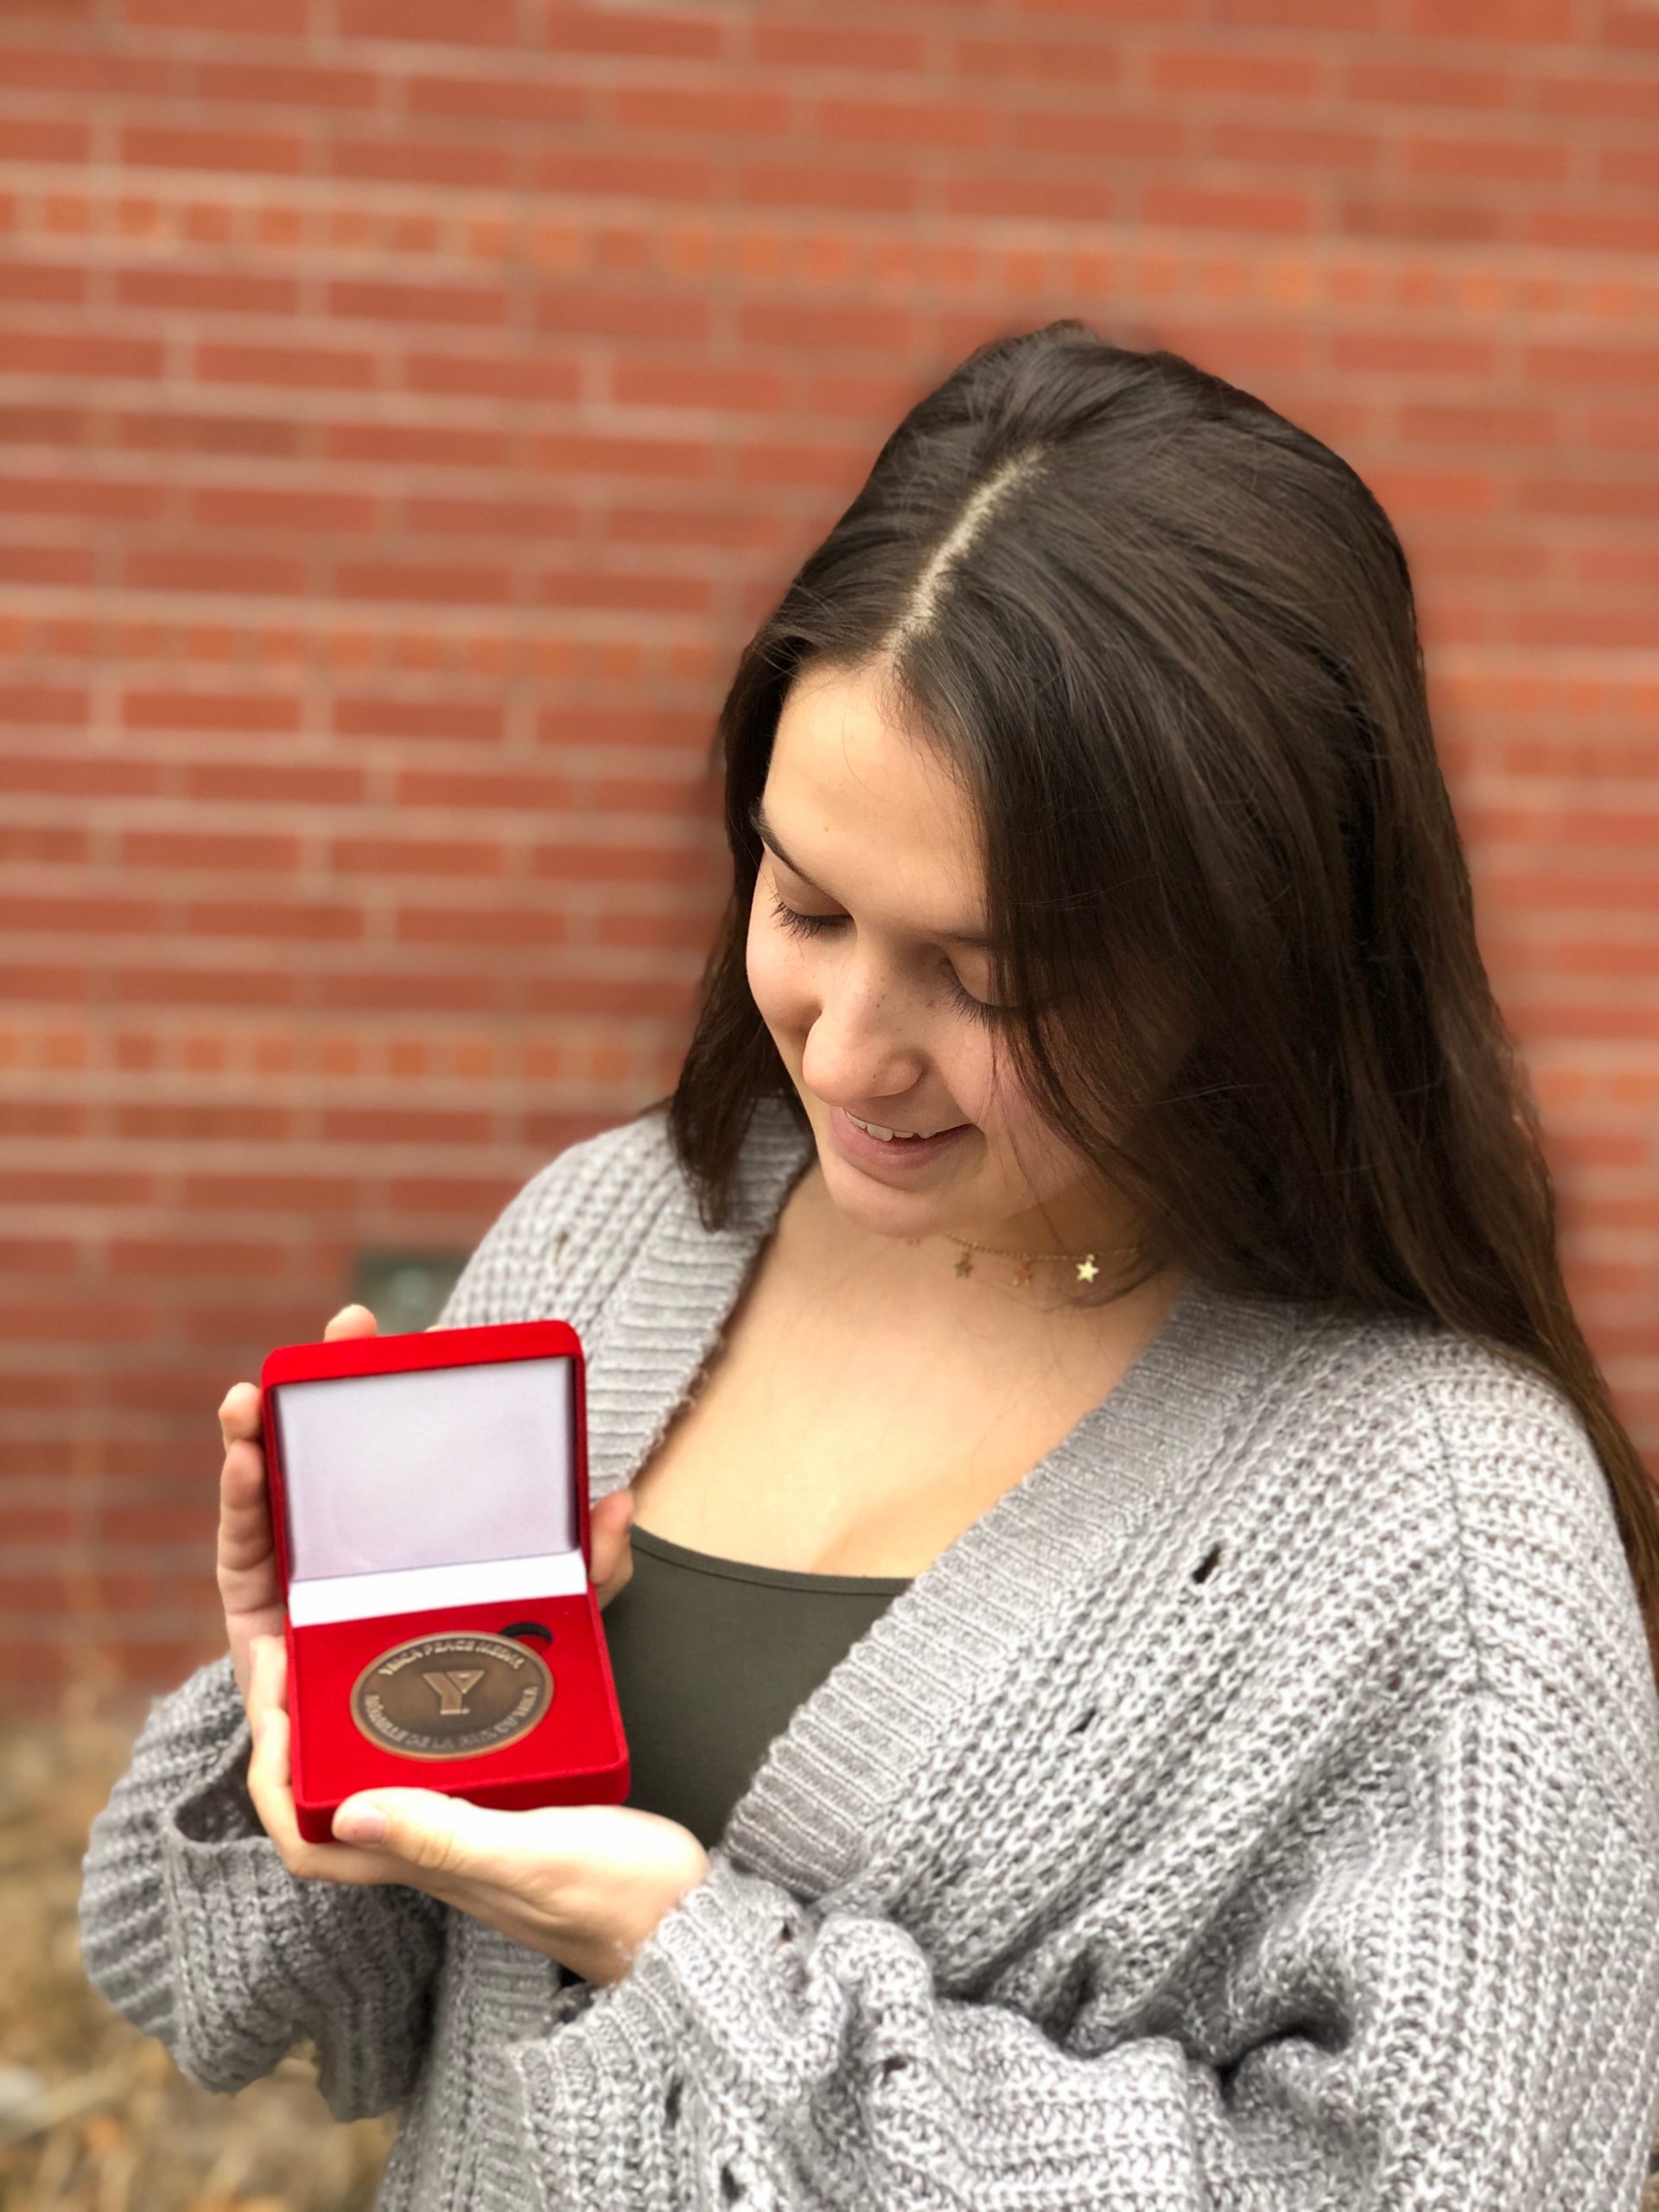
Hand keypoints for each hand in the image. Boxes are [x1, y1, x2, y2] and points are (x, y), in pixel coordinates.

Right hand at [217, 1307, 635, 1707]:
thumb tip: (617, 1500)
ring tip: (255, 1396)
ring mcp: (293, 1570)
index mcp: (399, 1525)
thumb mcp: (536, 1620)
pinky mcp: (258, 1614)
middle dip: (324, 1380)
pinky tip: (244, 1463)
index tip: (382, 1328)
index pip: (389, 1439)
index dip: (382, 1381)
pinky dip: (237, 1502)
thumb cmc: (461, 1681)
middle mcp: (340, 1536)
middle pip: (322, 1449)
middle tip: (339, 1334)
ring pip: (269, 1487)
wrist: (401, 1777)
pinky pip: (243, 1550)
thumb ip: (587, 1569)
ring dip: (257, 1429)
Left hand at [244, 1634, 706, 1985]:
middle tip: (295, 1647)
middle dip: (295, 1728)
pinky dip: (416, 1717)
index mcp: (424, 1865)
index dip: (272, 1776)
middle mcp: (433, 1850)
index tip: (277, 1696)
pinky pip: (434, 1762)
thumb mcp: (535, 1852)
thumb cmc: (624, 1897)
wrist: (699, 1920)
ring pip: (375, 1776)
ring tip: (342, 1648)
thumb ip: (448, 1835)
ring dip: (344, 1719)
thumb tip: (348, 1812)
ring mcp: (469, 1831)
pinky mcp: (508, 1809)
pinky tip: (439, 1672)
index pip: (305, 1840)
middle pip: (325, 1799)